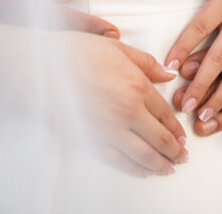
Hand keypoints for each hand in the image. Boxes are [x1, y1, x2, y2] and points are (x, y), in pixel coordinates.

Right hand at [49, 31, 186, 176]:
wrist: (39, 68)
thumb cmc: (75, 54)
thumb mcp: (117, 49)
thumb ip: (147, 63)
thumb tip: (169, 73)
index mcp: (137, 88)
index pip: (165, 115)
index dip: (176, 129)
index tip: (183, 138)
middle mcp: (128, 113)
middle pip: (160, 139)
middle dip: (175, 152)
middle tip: (182, 158)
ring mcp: (109, 130)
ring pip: (143, 155)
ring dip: (160, 165)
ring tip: (170, 169)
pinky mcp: (90, 141)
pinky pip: (118, 161)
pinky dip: (134, 170)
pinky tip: (143, 172)